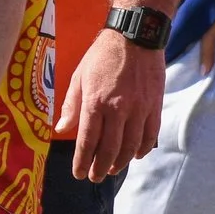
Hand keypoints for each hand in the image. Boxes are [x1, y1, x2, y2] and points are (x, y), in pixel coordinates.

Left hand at [58, 28, 163, 180]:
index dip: (83, 161)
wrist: (134, 36)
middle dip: (101, 167)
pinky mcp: (154, 106)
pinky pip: (150, 135)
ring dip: (121, 162)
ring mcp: (139, 109)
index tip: (79, 174)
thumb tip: (60, 129)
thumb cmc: (102, 55)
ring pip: (131, 146)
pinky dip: (142, 149)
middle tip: (94, 177)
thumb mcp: (79, 77)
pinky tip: (136, 155)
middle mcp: (118, 109)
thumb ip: (71, 106)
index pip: (88, 141)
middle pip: (110, 149)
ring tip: (112, 169)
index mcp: (95, 102)